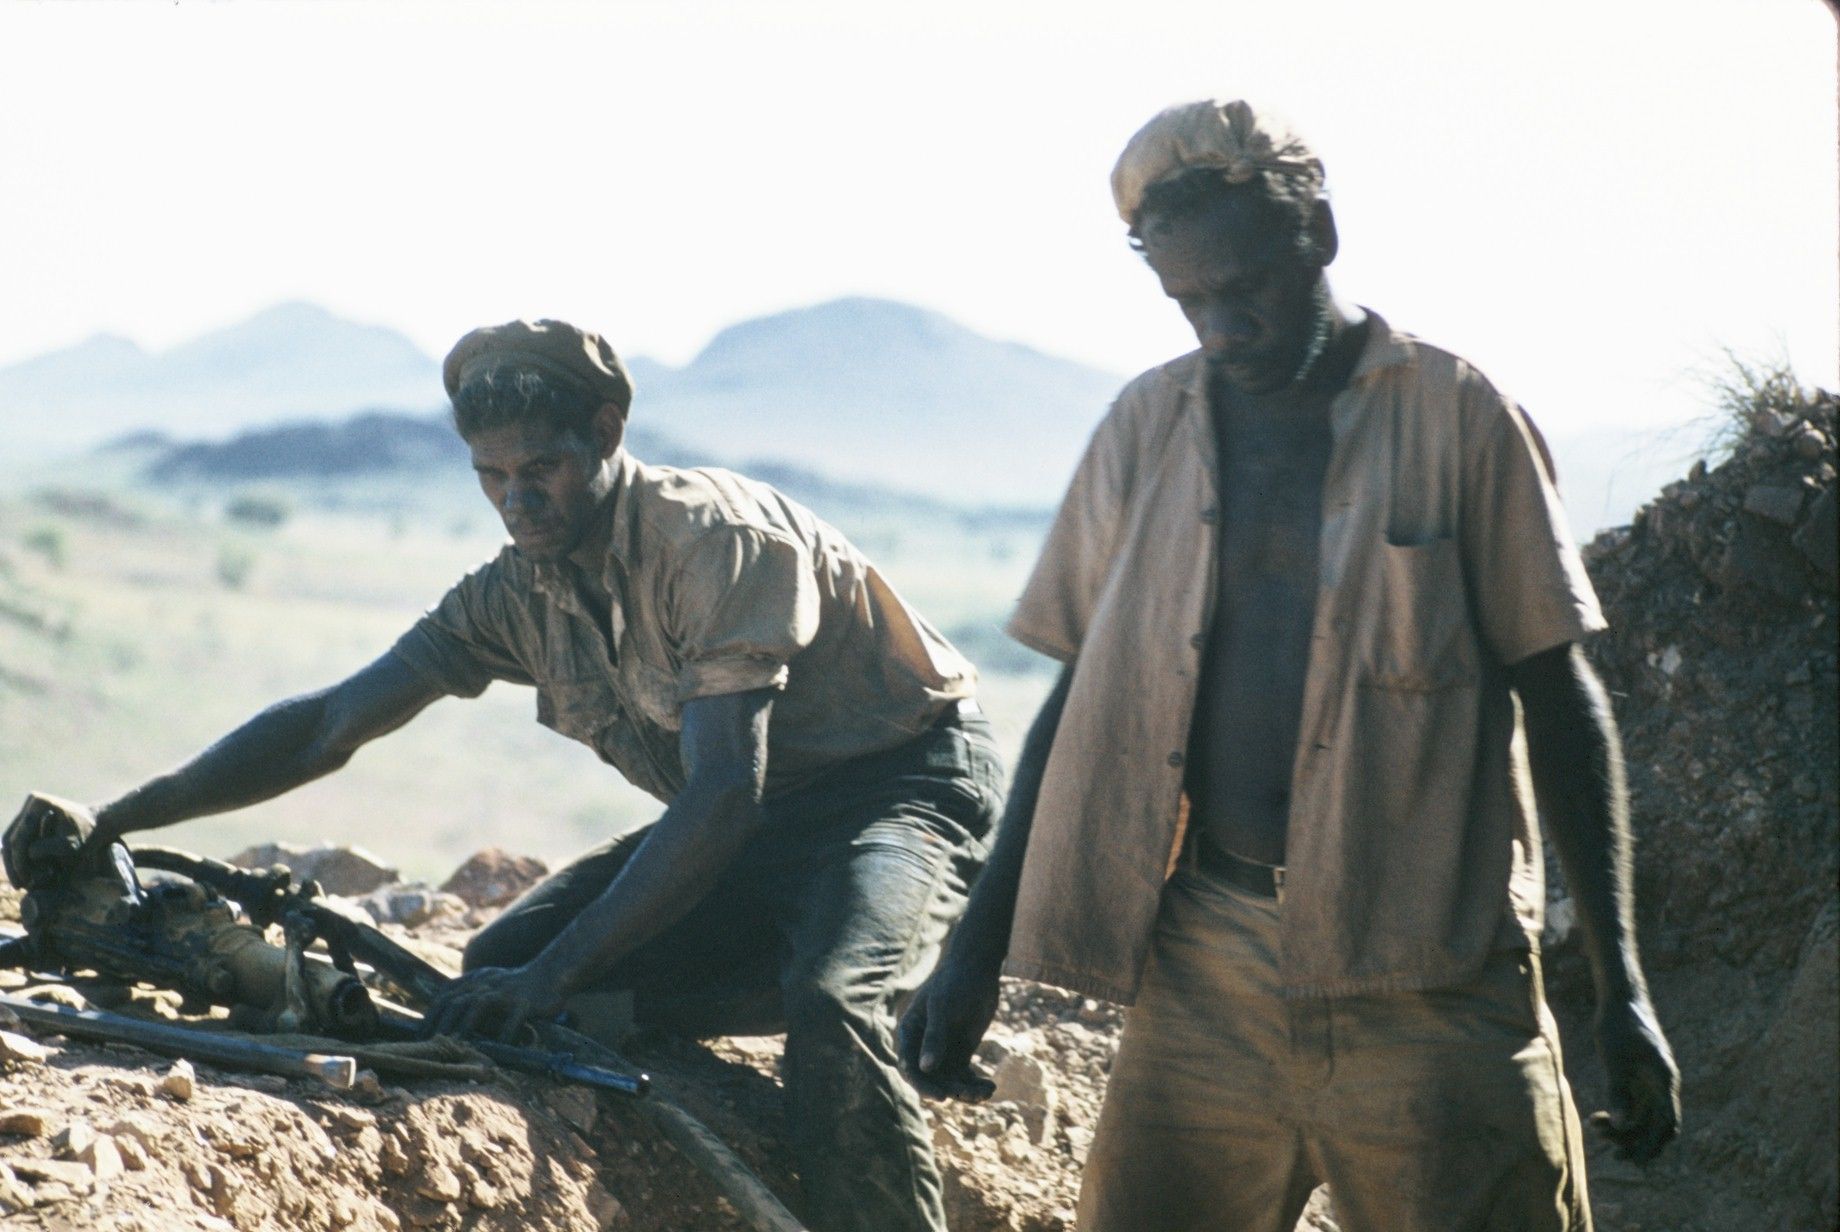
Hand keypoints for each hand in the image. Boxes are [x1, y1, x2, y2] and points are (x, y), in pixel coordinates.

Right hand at [3, 793, 106, 890]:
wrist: (99, 822)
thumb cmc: (88, 835)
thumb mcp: (72, 844)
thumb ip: (50, 847)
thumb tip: (29, 852)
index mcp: (39, 804)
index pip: (20, 838)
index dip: (19, 862)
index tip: (24, 881)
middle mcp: (30, 803)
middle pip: (11, 840)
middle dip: (14, 865)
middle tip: (20, 886)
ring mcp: (29, 808)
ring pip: (12, 841)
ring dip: (14, 863)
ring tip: (21, 883)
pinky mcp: (30, 816)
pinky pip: (19, 840)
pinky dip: (20, 857)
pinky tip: (25, 873)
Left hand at [422, 964, 564, 1043]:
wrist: (551, 972)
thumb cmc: (517, 986)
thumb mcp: (490, 984)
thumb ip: (470, 997)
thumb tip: (445, 1023)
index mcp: (476, 978)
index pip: (445, 995)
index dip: (431, 1016)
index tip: (421, 1037)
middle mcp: (488, 982)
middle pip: (457, 1000)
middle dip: (441, 1024)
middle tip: (431, 1046)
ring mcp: (507, 991)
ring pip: (479, 1005)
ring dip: (465, 1026)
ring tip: (456, 1046)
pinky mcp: (526, 1001)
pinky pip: (512, 1020)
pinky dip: (504, 1035)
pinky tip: (497, 1050)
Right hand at [897, 953, 1000, 1100]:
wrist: (978, 970)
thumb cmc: (955, 983)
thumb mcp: (943, 1008)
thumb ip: (935, 1037)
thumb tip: (925, 1068)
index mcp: (910, 1033)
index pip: (909, 1067)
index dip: (923, 1085)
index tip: (942, 1097)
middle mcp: (923, 1047)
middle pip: (931, 1080)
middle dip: (951, 1090)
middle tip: (972, 1095)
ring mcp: (942, 1051)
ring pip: (950, 1082)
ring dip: (967, 1091)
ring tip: (986, 1092)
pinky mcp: (961, 1053)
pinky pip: (965, 1077)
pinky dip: (976, 1084)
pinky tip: (990, 1087)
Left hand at [1590, 991, 1680, 1162]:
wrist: (1620, 997)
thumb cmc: (1618, 1024)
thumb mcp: (1614, 1059)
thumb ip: (1618, 1091)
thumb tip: (1623, 1125)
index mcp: (1663, 1080)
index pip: (1667, 1123)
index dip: (1654, 1144)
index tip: (1634, 1160)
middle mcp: (1662, 1084)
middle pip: (1657, 1125)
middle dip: (1637, 1142)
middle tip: (1611, 1153)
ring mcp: (1652, 1081)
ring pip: (1644, 1117)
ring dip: (1624, 1129)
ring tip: (1595, 1128)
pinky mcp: (1639, 1077)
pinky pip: (1635, 1105)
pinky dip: (1620, 1114)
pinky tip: (1598, 1118)